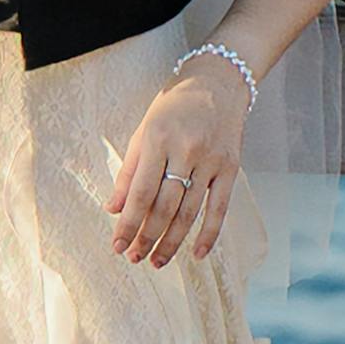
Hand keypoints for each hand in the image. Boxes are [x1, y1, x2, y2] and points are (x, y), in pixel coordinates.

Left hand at [106, 68, 241, 273]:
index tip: (117, 246)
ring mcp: (211, 160)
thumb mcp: (144, 130)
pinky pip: (219, 208)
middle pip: (164, 207)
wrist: (218, 82)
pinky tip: (196, 254)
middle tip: (135, 258)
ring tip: (158, 261)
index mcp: (158, 139)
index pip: (141, 192)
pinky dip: (208, 234)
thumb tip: (114, 208)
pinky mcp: (230, 168)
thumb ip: (129, 171)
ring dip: (172, 242)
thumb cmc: (174, 106)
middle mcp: (185, 150)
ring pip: (189, 212)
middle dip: (147, 237)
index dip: (128, 224)